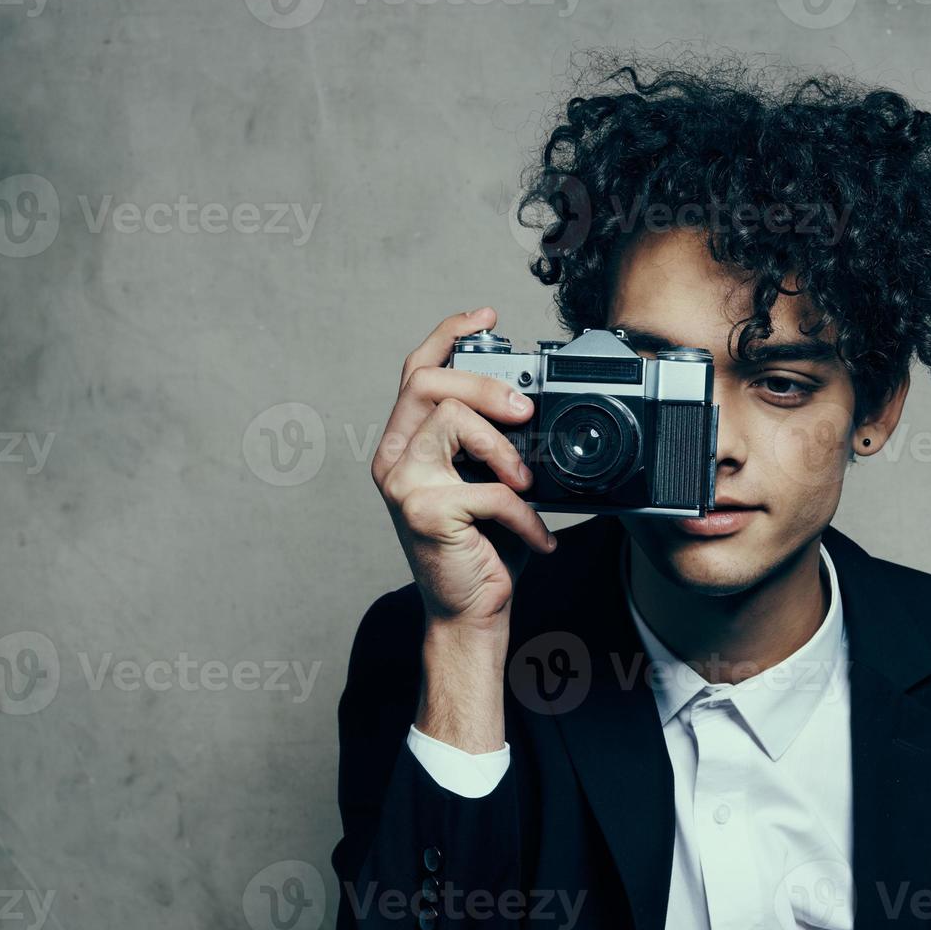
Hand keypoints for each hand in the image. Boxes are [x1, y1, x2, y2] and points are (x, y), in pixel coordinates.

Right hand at [373, 307, 557, 631]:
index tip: (485, 315)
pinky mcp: (425, 513)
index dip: (447, 333)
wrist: (469, 614)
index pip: (415, 371)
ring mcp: (402, 485)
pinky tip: (538, 538)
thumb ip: (492, 441)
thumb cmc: (481, 547)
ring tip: (528, 484)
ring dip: (504, 448)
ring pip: (452, 421)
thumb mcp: (487, 481)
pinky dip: (525, 515)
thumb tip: (529, 402)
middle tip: (525, 410)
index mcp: (405, 444)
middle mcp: (392, 459)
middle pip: (429, 383)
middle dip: (485, 384)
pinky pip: (488, 489)